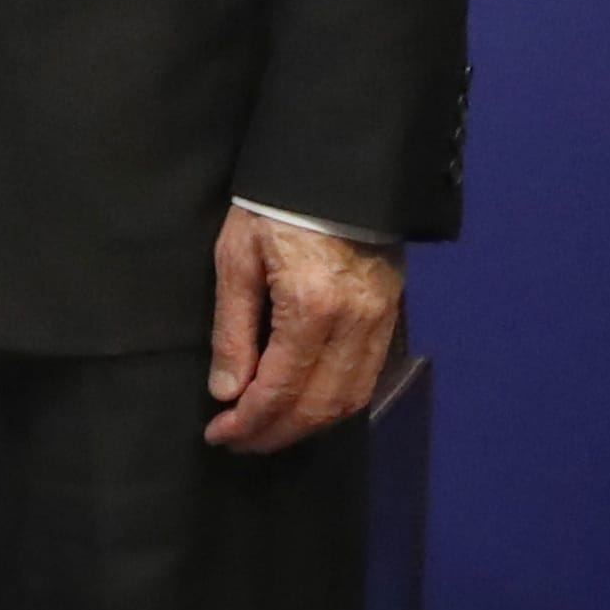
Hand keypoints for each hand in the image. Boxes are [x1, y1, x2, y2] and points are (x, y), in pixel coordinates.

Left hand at [204, 206, 400, 451]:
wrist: (336, 168)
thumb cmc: (273, 206)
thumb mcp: (236, 258)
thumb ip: (232, 329)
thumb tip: (226, 392)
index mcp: (310, 309)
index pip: (280, 390)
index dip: (248, 423)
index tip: (219, 434)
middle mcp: (353, 326)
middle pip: (318, 407)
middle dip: (275, 434)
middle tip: (238, 441)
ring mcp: (380, 323)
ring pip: (348, 401)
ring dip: (306, 426)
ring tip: (267, 430)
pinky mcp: (391, 316)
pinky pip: (366, 379)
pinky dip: (335, 404)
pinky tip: (306, 405)